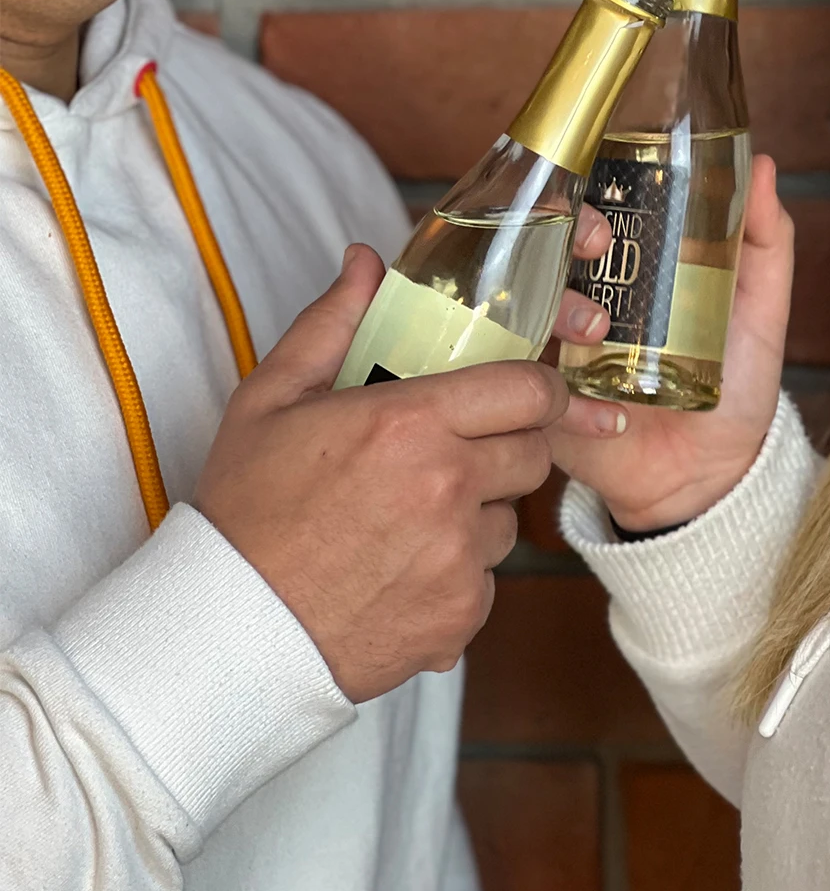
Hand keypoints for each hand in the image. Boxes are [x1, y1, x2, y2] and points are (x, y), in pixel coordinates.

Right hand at [194, 246, 568, 703]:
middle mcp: (448, 487)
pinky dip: (458, 572)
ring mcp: (459, 557)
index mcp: (410, 423)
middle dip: (509, 445)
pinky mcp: (461, 615)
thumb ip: (331, 323)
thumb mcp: (273, 400)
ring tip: (410, 519)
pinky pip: (487, 578)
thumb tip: (364, 261)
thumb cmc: (246, 509)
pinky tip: (400, 570)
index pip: (529, 390)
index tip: (528, 392)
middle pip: (534, 452)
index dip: (540, 388)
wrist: (228, 629)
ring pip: (510, 519)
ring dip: (480, 512)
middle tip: (455, 453)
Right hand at [549, 155, 793, 531]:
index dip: (582, 192)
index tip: (610, 203)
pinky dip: (570, 399)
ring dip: (560, 309)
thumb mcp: (759, 312)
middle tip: (597, 247)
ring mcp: (554, 348)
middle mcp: (577, 297)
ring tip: (599, 332)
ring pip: (523, 306)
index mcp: (621, 268)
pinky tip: (613, 417)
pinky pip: (528, 386)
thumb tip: (765, 166)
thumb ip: (765, 243)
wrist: (712, 474)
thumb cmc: (734, 387)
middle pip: (539, 245)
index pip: (583, 209)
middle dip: (561, 234)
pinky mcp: (542, 402)